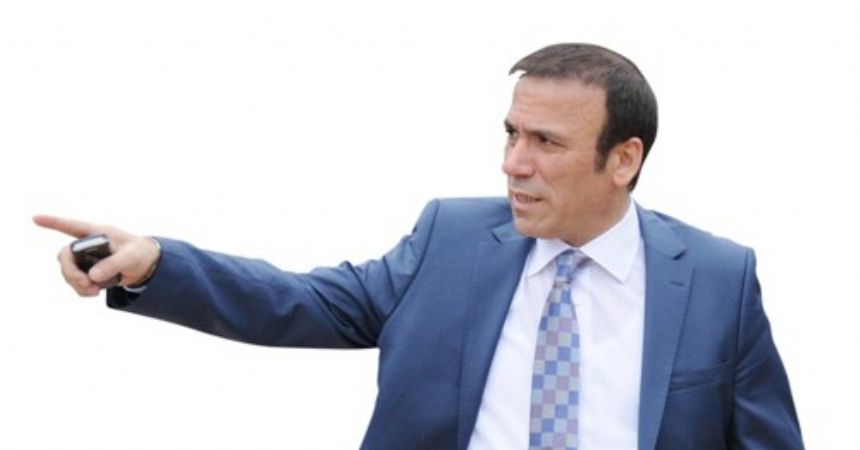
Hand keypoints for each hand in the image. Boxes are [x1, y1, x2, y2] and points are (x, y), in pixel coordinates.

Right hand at [33, 215, 160, 296]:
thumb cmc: (140, 253)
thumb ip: (113, 264)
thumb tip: (92, 276)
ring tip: (94, 290)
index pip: (72, 226)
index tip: (35, 218)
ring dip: (76, 283)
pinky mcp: (89, 272)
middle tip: (84, 282)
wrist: (146, 266)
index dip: (53, 222)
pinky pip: (76, 282)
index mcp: (97, 233)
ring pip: (68, 272)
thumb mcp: (131, 256)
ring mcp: (86, 259)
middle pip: (65, 256)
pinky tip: (94, 292)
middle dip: (70, 271)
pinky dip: (81, 290)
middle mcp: (87, 245)